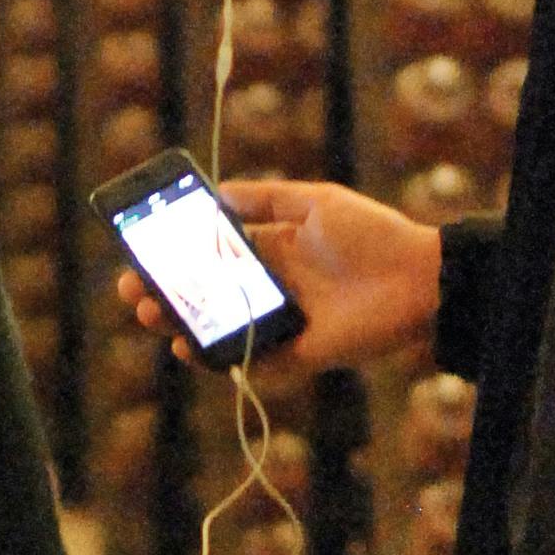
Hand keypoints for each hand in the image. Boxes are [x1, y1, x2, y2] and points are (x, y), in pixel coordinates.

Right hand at [113, 177, 442, 373]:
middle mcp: (272, 287)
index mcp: (274, 249)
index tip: (143, 251)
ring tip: (152, 314)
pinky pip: (247, 359)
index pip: (212, 254)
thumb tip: (216, 195)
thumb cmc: (373, 234)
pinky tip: (188, 346)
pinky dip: (215, 357)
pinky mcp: (296, 353)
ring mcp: (281, 321)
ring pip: (218, 326)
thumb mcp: (315, 202)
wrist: (421, 279)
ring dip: (180, 322)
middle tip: (133, 289)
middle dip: (166, 291)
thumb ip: (266, 199)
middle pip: (206, 292)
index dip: (177, 254)